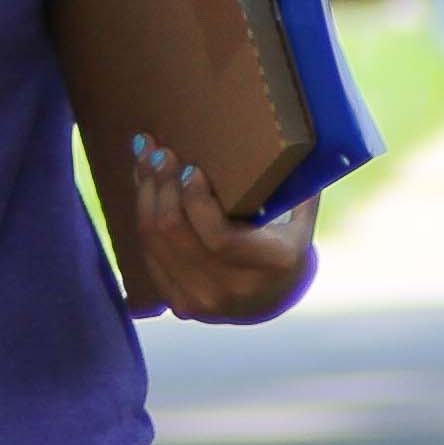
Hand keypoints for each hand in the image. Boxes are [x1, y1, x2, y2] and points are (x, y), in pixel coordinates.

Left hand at [113, 138, 317, 326]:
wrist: (270, 301)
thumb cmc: (285, 249)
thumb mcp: (299, 222)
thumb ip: (293, 188)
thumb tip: (287, 141)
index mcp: (272, 265)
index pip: (218, 237)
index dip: (195, 200)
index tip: (190, 169)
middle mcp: (233, 289)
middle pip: (175, 233)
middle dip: (162, 185)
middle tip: (159, 152)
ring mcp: (202, 301)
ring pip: (154, 240)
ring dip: (146, 194)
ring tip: (146, 160)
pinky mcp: (178, 303)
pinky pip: (148, 252)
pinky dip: (144, 215)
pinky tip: (145, 186)